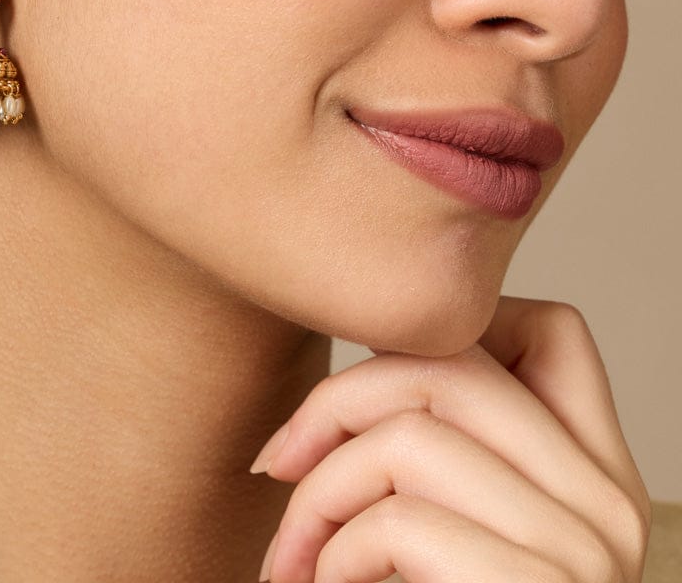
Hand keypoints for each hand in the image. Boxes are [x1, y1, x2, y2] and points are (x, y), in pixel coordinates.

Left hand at [250, 297, 652, 582]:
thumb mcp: (448, 529)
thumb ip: (442, 452)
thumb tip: (362, 362)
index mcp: (598, 481)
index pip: (551, 328)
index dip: (439, 334)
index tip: (361, 398)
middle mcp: (609, 509)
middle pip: (446, 364)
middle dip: (332, 404)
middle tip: (278, 466)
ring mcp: (582, 558)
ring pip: (405, 436)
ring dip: (315, 495)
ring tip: (296, 558)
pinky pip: (393, 520)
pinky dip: (328, 555)